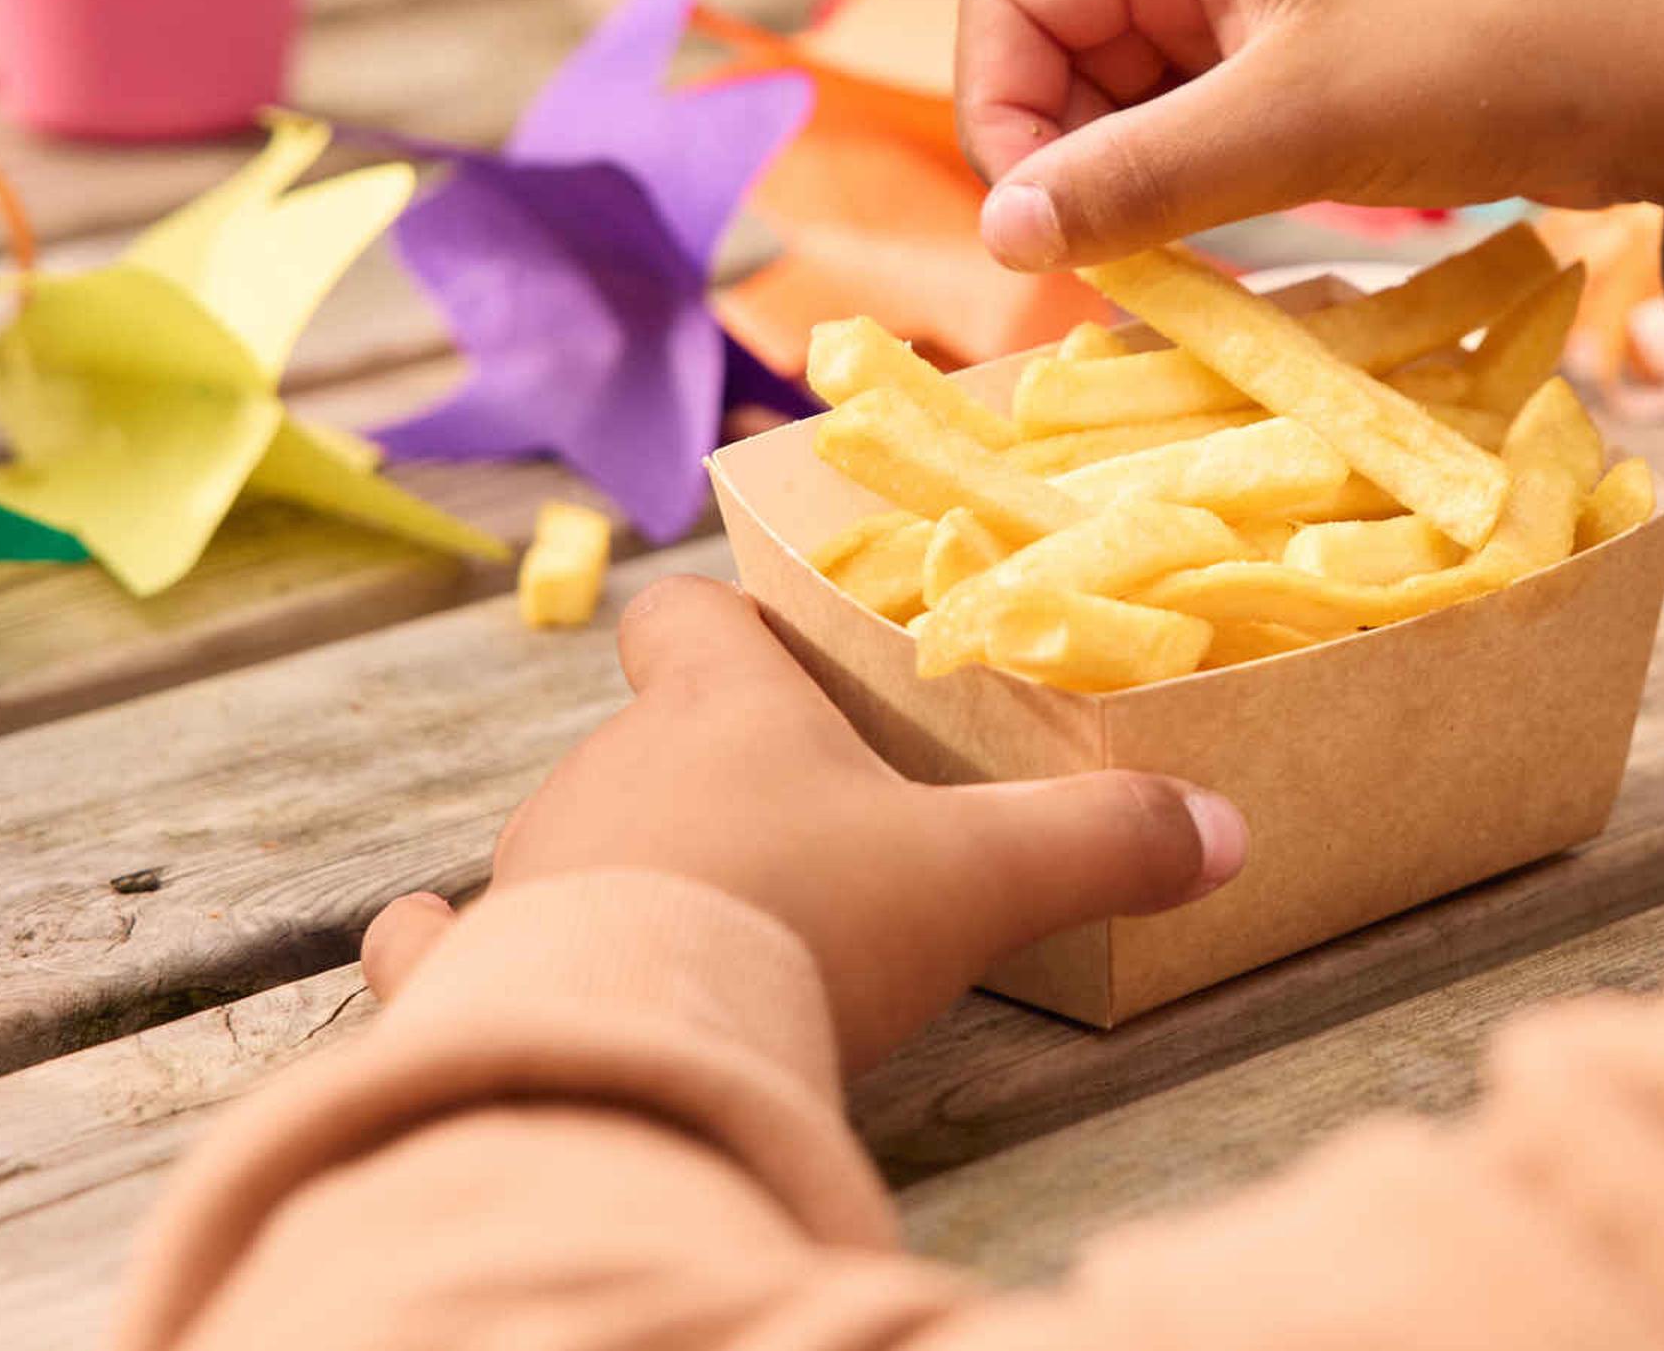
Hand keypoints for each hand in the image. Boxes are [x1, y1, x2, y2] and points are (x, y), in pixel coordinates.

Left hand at [361, 580, 1242, 1070]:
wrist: (644, 1046)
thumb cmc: (812, 920)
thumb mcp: (986, 876)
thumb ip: (1106, 843)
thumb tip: (1229, 833)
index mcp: (726, 712)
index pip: (690, 617)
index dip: (719, 625)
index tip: (747, 644)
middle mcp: (609, 769)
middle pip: (637, 742)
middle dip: (691, 787)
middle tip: (773, 850)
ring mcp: (525, 871)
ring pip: (552, 844)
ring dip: (593, 876)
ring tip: (661, 935)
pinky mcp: (470, 971)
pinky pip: (434, 945)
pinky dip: (451, 957)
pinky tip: (452, 965)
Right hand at [957, 0, 1663, 270]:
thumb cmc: (1493, 59)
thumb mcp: (1300, 125)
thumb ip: (1140, 176)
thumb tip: (1002, 234)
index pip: (1010, 2)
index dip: (1000, 117)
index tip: (1049, 231)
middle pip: (1058, 49)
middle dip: (1067, 157)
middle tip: (1118, 265)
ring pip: (1130, 93)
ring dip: (1135, 180)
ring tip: (1180, 263)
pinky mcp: (1313, 52)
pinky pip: (1204, 115)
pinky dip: (1197, 180)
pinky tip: (1234, 239)